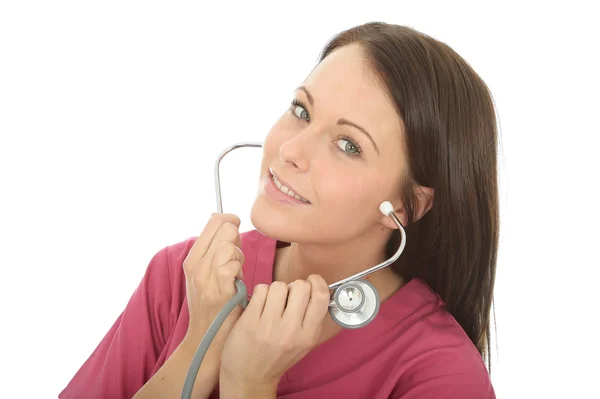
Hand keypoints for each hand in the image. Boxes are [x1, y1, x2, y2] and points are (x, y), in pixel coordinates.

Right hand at [182, 213, 244, 354]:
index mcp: (192, 258)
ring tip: (236, 274)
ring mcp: (205, 279)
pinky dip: (239, 272)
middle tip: (236, 260)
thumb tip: (223, 216)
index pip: (214, 220)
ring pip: (229, 246)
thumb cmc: (215, 304)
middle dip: (237, 240)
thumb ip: (216, 246)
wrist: (207, 339)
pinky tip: (236, 284)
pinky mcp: (217, 292)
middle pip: (225, 229)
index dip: (231, 221)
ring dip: (239, 258)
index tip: (236, 235)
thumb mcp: (208, 272)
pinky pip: (232, 266)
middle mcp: (195, 265)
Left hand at [219, 275, 330, 394]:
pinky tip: (259, 306)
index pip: (321, 297)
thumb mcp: (304, 343)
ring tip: (271, 304)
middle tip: (287, 298)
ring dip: (275, 290)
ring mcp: (269, 325)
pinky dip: (261, 294)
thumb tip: (316, 287)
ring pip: (279, 285)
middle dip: (294, 287)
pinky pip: (261, 289)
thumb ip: (311, 318)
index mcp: (308, 336)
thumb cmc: (278, 357)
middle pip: (301, 286)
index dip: (317, 282)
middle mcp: (290, 330)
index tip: (311, 281)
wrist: (250, 377)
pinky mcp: (249, 321)